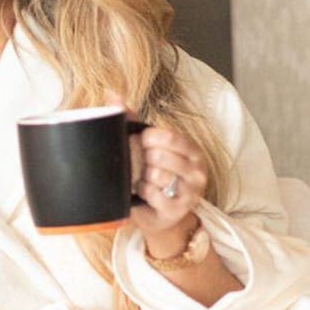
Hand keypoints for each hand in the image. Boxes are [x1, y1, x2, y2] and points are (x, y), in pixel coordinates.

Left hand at [129, 125, 207, 247]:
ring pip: (156, 175)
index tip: (139, 142)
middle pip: (160, 156)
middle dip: (142, 160)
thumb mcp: (148, 146)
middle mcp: (197, 170)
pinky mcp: (178, 209)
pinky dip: (142, 192)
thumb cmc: (153, 173)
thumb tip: (112, 96)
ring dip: (142, 177)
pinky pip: (152, 194)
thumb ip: (133, 120)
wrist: (159, 213)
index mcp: (193, 150)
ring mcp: (190, 192)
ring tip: (143, 179)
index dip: (147, 139)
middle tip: (140, 165)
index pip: (170, 137)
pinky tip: (144, 193)